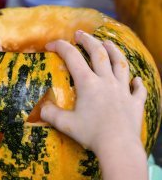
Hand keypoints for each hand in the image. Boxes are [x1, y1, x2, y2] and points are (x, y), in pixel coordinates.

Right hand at [41, 30, 146, 152]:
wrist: (118, 146)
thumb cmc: (91, 134)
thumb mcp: (66, 124)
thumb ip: (51, 114)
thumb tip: (41, 108)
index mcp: (88, 84)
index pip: (72, 58)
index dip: (60, 47)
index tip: (51, 44)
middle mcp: (106, 81)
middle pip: (99, 53)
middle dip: (88, 40)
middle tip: (80, 34)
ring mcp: (122, 90)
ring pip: (120, 63)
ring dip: (114, 50)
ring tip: (108, 43)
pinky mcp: (134, 102)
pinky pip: (138, 88)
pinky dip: (136, 82)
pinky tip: (136, 80)